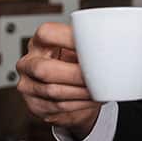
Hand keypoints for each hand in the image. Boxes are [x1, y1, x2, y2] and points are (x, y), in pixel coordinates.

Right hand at [16, 22, 100, 139]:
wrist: (69, 90)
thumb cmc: (76, 64)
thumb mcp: (80, 50)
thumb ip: (88, 44)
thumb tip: (113, 42)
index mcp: (40, 42)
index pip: (47, 34)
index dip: (69, 39)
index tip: (92, 45)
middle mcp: (29, 62)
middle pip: (45, 69)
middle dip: (76, 75)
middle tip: (98, 76)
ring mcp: (28, 85)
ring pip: (53, 91)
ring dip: (80, 92)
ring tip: (99, 89)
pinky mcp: (34, 105)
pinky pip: (57, 106)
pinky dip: (79, 103)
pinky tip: (92, 99)